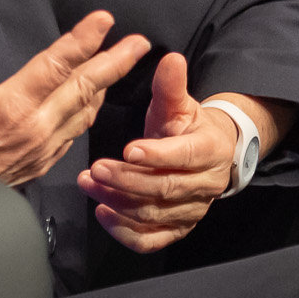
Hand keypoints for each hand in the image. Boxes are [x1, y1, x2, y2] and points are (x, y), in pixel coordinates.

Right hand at [0, 7, 149, 186]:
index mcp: (13, 107)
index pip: (57, 65)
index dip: (83, 40)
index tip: (104, 20)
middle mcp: (36, 127)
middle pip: (85, 87)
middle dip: (116, 62)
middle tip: (140, 42)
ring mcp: (44, 147)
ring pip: (86, 111)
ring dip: (108, 85)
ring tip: (124, 63)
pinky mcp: (44, 162)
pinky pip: (76, 131)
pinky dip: (90, 111)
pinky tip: (95, 100)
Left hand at [75, 53, 266, 253]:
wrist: (210, 156)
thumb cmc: (188, 128)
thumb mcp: (180, 104)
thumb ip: (171, 85)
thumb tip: (170, 58)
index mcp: (210, 150)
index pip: (184, 156)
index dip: (157, 155)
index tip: (127, 150)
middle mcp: (205, 185)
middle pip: (164, 188)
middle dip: (127, 180)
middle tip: (95, 169)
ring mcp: (192, 211)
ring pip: (153, 213)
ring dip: (118, 201)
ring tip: (89, 184)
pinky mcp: (178, 229)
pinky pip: (152, 239)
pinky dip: (126, 232)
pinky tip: (103, 214)